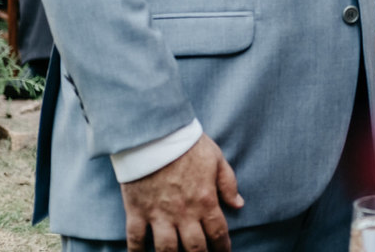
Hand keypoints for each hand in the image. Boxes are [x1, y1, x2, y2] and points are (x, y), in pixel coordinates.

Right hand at [120, 134, 242, 251]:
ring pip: (166, 250)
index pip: (218, 233)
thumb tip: (239, 204)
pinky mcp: (136, 211)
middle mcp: (183, 213)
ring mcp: (158, 214)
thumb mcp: (216, 159)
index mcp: (205, 201)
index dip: (223, 248)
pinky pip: (135, 239)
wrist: (154, 134)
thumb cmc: (188, 144)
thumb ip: (228, 183)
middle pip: (194, 248)